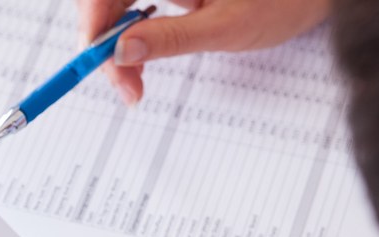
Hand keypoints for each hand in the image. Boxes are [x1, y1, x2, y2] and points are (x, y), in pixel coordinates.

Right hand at [76, 0, 329, 103]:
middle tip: (124, 86)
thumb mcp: (225, 27)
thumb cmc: (285, 0)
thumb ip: (170, 39)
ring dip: (114, 43)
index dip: (93, 20)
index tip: (95, 60)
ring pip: (116, 2)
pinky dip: (130, 36)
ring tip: (133, 84)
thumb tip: (121, 53)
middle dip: (103, 40)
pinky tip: (139, 59)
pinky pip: (132, 4)